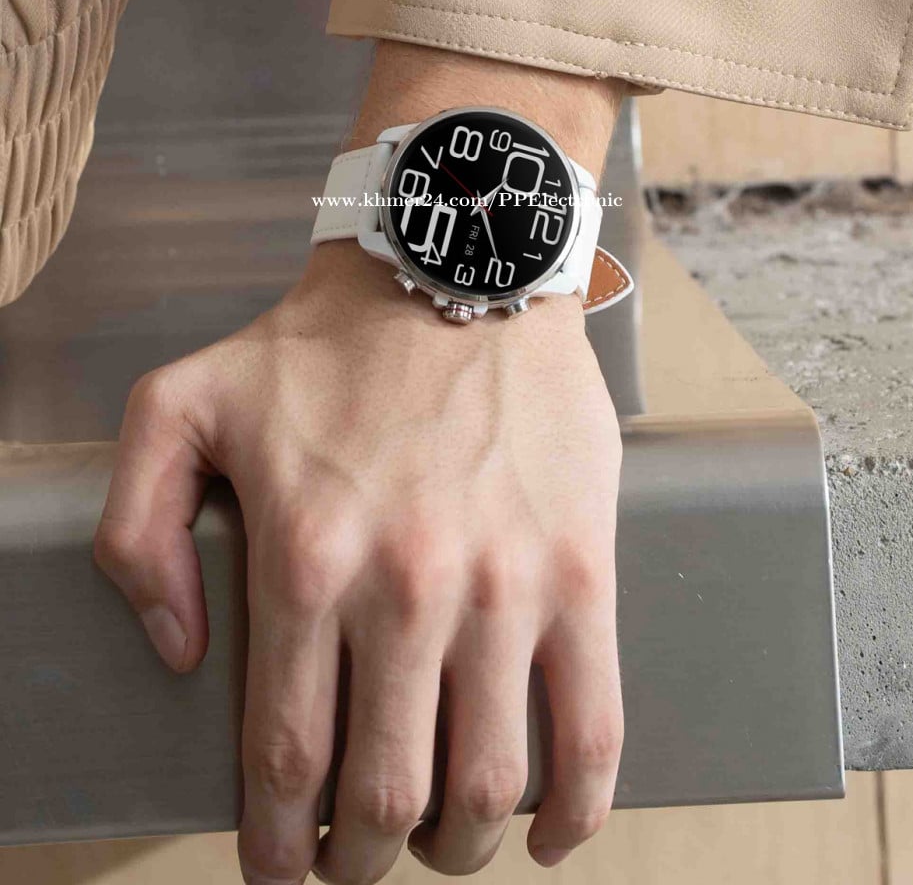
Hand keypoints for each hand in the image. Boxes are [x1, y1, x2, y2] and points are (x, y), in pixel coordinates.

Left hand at [93, 241, 623, 883]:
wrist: (458, 270)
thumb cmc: (323, 344)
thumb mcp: (182, 403)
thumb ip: (138, 528)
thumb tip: (182, 654)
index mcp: (308, 556)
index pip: (285, 756)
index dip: (276, 844)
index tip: (277, 866)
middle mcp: (409, 585)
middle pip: (386, 794)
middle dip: (362, 859)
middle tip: (353, 858)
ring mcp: (506, 584)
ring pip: (485, 782)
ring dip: (456, 846)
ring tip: (436, 843)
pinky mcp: (580, 569)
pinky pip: (593, 727)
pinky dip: (574, 810)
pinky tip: (547, 833)